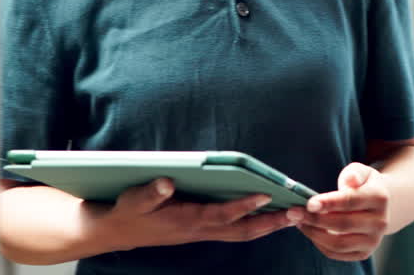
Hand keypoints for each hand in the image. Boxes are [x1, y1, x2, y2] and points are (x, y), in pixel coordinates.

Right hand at [97, 178, 296, 249]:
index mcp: (186, 221)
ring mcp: (202, 232)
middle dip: (271, 223)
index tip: (267, 194)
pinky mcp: (202, 229)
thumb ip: (150, 192)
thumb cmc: (128, 212)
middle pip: (242, 230)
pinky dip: (254, 223)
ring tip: (292, 215)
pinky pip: (235, 229)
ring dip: (267, 225)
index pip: (222, 214)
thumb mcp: (133, 200)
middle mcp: (199, 229)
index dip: (245, 205)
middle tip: (297, 213)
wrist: (117, 232)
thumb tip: (167, 181)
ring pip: (242, 232)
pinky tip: (267, 214)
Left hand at [289, 163, 388, 260]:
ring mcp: (373, 241)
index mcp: (380, 198)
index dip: (329, 203)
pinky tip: (309, 230)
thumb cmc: (363, 184)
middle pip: (343, 225)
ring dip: (314, 233)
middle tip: (294, 212)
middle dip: (315, 219)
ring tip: (299, 221)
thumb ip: (354, 172)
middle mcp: (381, 222)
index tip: (309, 203)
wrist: (379, 206)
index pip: (351, 201)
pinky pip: (336, 254)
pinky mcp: (363, 253)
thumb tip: (349, 180)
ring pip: (338, 243)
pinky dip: (319, 244)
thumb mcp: (361, 171)